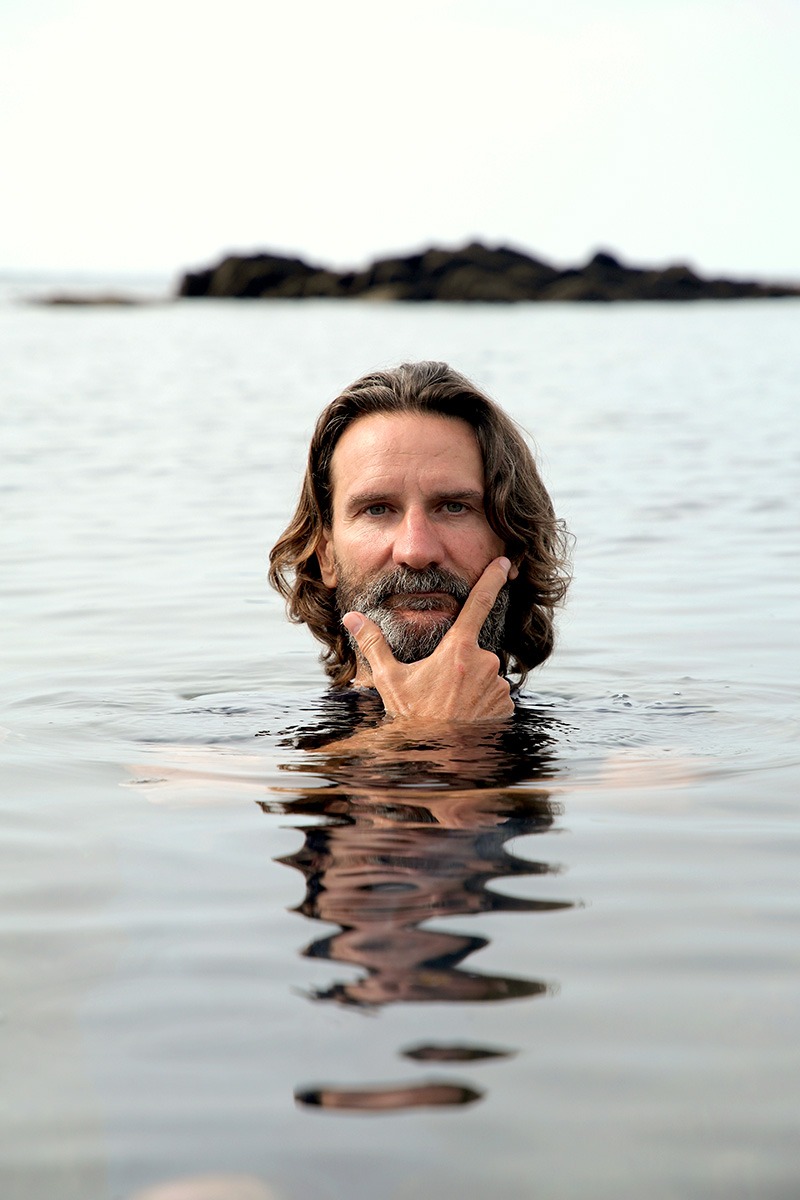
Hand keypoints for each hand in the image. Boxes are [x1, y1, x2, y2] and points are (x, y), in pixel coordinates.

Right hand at [342, 557, 514, 722]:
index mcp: (458, 650)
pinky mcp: (506, 706)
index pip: (478, 604)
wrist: (438, 757)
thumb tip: (353, 618)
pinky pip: (495, 697)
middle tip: (439, 690)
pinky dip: (482, 704)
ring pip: (486, 676)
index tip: (504, 562)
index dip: (491, 580)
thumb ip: (374, 644)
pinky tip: (465, 716)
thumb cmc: (414, 718)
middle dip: (460, 666)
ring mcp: (498, 686)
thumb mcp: (390, 680)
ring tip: (451, 706)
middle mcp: (485, 664)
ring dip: (471, 686)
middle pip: (474, 652)